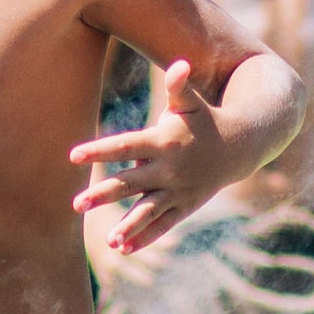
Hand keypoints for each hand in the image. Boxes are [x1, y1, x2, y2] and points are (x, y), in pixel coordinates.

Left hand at [68, 56, 245, 254]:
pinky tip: (124, 249)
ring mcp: (178, 190)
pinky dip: (146, 237)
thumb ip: (179, 86)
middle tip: (76, 204)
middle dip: (103, 194)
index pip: (125, 146)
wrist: (240, 147)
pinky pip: (164, 224)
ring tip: (109, 241)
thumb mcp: (191, 102)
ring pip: (149, 211)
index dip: (99, 150)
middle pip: (130, 183)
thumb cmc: (205, 119)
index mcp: (163, 142)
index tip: (72, 155)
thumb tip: (180, 63)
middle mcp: (169, 169)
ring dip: (129, 226)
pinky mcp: (186, 206)